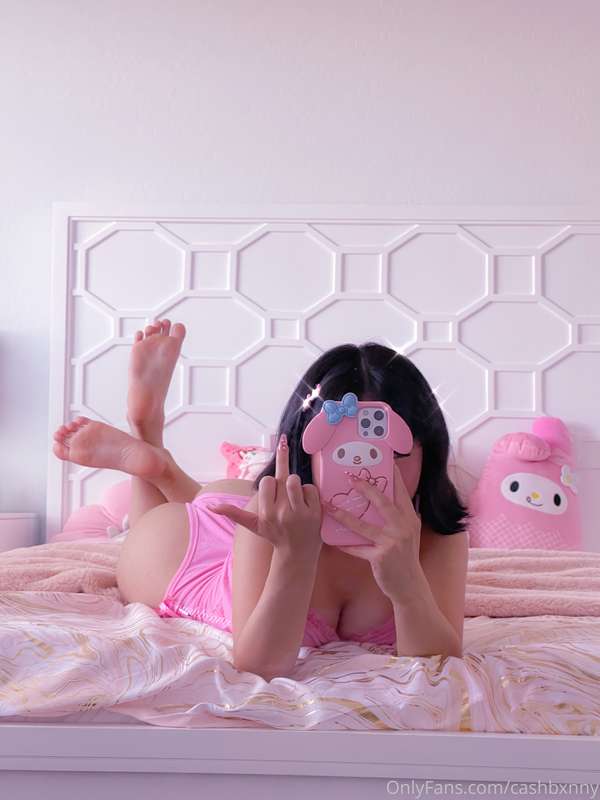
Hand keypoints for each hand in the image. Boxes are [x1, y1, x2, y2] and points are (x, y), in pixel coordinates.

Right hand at [209, 434, 322, 560]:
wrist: (297, 554)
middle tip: (285, 452)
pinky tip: (306, 504)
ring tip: (295, 497)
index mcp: (266, 514)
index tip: (273, 489)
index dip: (271, 483)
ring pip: (297, 480)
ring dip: (296, 485)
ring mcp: (299, 513)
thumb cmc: (274, 535)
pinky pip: (311, 488)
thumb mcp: (253, 525)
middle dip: (285, 477)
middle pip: (283, 476)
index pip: (268, 480)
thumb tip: (210, 506)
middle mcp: (281, 513)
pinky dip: (310, 493)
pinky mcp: (315, 513)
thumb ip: (233, 513)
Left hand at [322, 463, 421, 601]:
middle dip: (365, 487)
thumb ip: (399, 517)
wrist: (410, 586)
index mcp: (410, 518)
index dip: (392, 476)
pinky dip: (344, 544)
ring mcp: (392, 542)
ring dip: (344, 515)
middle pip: (382, 502)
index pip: (401, 492)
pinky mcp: (381, 557)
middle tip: (349, 477)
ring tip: (329, 506)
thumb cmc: (405, 558)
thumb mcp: (408, 533)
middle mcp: (403, 527)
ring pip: (364, 525)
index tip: (384, 461)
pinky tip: (332, 540)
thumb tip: (383, 498)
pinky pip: (358, 548)